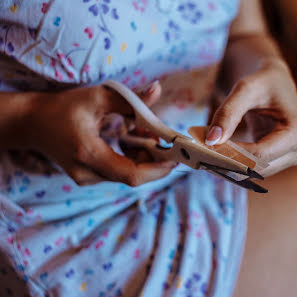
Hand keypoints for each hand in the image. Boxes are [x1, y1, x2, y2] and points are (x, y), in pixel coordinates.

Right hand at [25, 82, 176, 185]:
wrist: (33, 123)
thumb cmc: (63, 108)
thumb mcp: (97, 97)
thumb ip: (130, 98)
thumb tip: (157, 89)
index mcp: (87, 153)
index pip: (131, 173)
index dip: (158, 168)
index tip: (176, 156)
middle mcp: (87, 173)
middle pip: (133, 176)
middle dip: (155, 159)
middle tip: (166, 140)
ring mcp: (87, 178)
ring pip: (128, 174)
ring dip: (144, 157)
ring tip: (145, 133)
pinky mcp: (89, 177)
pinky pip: (119, 172)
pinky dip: (132, 158)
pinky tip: (133, 140)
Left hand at [206, 58, 296, 176]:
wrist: (274, 81)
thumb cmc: (262, 81)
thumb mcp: (244, 89)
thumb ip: (228, 114)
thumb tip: (211, 141)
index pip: (260, 154)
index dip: (232, 155)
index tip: (205, 150)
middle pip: (259, 168)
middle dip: (229, 162)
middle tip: (200, 155)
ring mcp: (293, 157)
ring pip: (255, 172)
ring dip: (230, 165)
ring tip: (206, 153)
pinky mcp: (281, 160)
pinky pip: (255, 168)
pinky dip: (236, 163)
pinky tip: (218, 154)